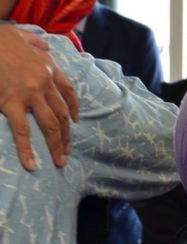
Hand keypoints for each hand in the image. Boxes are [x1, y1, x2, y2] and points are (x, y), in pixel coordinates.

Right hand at [0, 25, 78, 170]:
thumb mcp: (22, 35)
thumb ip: (36, 43)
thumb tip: (45, 47)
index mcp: (48, 67)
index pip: (68, 91)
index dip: (74, 107)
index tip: (75, 121)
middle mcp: (44, 82)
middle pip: (62, 114)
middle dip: (66, 135)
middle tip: (68, 152)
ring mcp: (30, 93)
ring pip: (50, 125)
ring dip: (56, 145)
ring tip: (59, 162)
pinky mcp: (11, 101)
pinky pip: (22, 130)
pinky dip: (27, 149)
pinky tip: (31, 164)